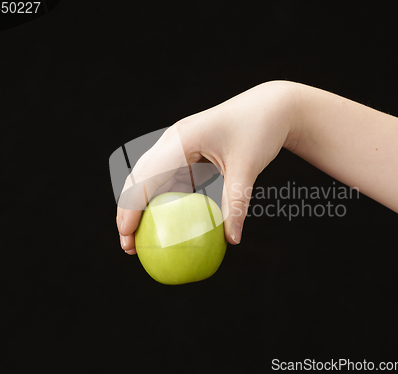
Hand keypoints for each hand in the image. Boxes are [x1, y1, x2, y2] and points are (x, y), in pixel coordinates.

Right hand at [117, 81, 300, 253]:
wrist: (271, 106)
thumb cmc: (260, 131)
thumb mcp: (248, 168)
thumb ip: (237, 204)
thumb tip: (232, 241)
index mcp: (181, 139)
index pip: (146, 178)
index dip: (130, 208)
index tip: (126, 237)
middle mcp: (172, 139)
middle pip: (138, 178)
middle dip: (127, 212)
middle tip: (129, 247)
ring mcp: (177, 143)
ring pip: (149, 178)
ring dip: (142, 207)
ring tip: (141, 239)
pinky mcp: (186, 149)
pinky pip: (167, 176)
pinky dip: (162, 199)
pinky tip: (165, 221)